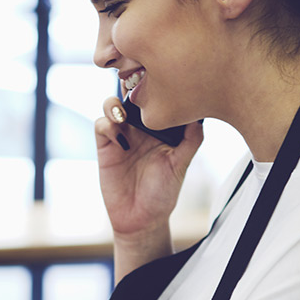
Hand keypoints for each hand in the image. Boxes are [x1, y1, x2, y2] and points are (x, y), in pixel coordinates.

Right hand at [93, 95, 203, 238]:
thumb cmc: (163, 193)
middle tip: (135, 89)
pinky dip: (107, 124)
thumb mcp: (181, 165)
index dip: (154, 86)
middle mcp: (139, 129)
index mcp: (159, 128)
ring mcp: (121, 136)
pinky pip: (101, 126)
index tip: (159, 80)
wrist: (141, 219)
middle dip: (130, 86)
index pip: (155, 99)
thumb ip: (191, 140)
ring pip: (112, 106)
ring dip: (115, 104)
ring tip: (123, 115)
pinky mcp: (106, 148)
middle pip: (130, 96)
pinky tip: (119, 136)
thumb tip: (199, 115)